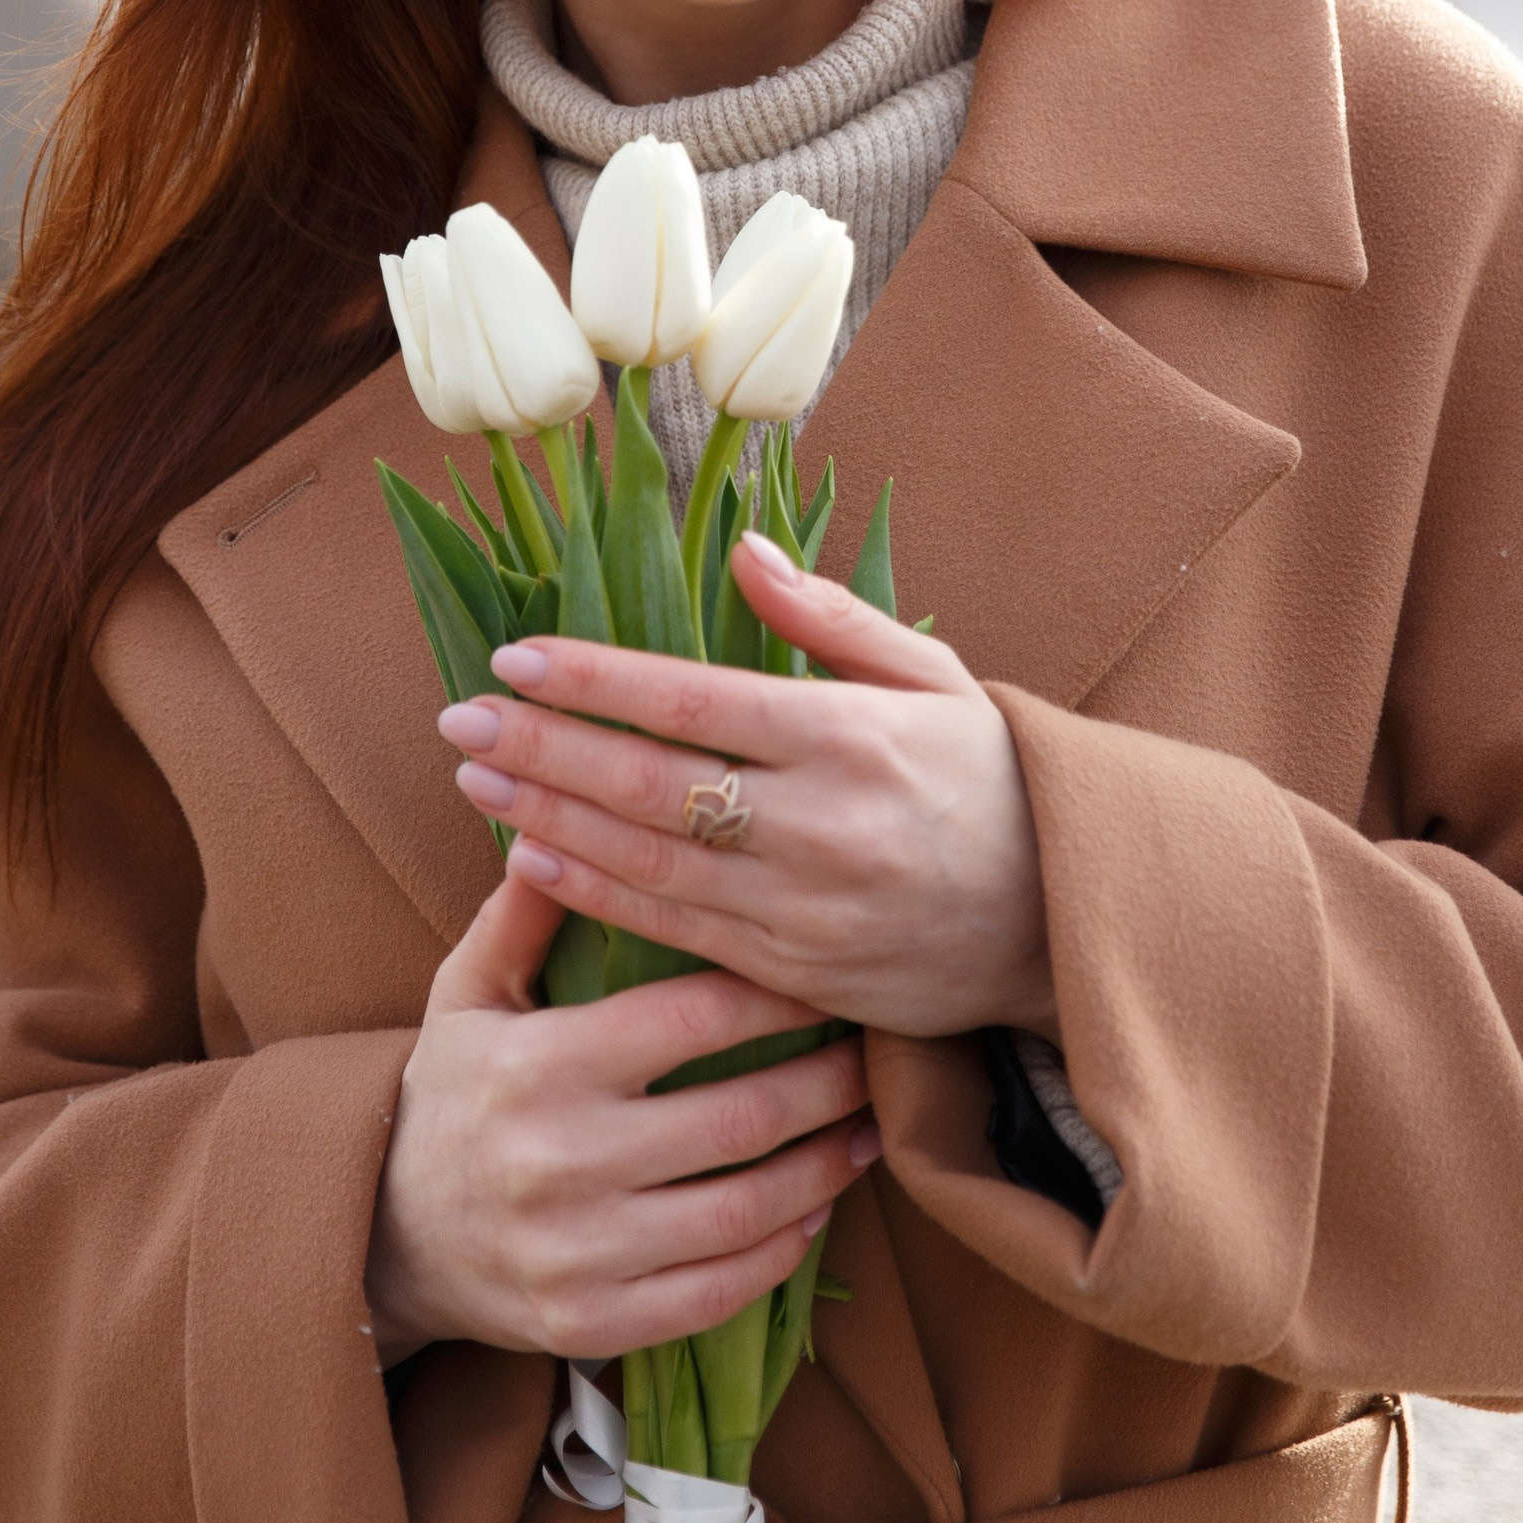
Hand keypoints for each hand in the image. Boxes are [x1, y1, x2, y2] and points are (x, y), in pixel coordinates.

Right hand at [364, 867, 881, 1368]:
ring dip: (826, 1171)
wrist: (381, 1236)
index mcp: (540, 1066)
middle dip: (828, 1086)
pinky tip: (815, 1210)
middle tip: (876, 1057)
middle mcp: (560, 1160)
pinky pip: (716, 1293)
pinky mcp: (591, 1322)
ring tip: (869, 1132)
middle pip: (740, 1119)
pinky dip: (781, 1252)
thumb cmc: (447, 1095)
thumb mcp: (466, 995)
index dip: (778, 996)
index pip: (691, 1020)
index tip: (830, 978)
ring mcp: (578, 1253)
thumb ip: (521, 916)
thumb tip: (565, 824)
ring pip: (744, 1213)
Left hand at [435, 531, 1055, 1042]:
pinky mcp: (795, 973)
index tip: (515, 655)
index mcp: (851, 736)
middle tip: (458, 717)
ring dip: (547, 818)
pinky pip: (673, 930)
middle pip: (650, 782)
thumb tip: (740, 550)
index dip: (595, 679)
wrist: (1064, 924)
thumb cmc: (993, 780)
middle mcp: (820, 823)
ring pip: (647, 861)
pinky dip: (594, 894)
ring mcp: (803, 907)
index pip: (694, 701)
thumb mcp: (935, 677)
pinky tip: (532, 857)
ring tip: (475, 777)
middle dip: (543, 745)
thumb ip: (831, 618)